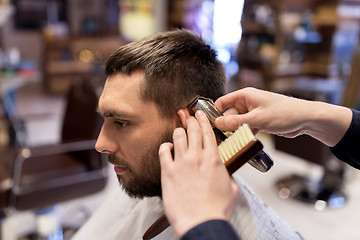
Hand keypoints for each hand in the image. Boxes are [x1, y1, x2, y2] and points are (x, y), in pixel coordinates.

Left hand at [159, 110, 239, 236]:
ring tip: (179, 129)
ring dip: (179, 130)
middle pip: (193, 130)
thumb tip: (225, 173)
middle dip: (191, 120)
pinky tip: (168, 147)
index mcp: (213, 159)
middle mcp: (197, 157)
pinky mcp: (168, 172)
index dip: (203, 120)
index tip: (200, 114)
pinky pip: (163, 150)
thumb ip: (228, 176)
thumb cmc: (216, 210)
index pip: (208, 132)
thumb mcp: (232, 190)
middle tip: (189, 116)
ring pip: (178, 136)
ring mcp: (181, 163)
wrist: (201, 222)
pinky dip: (165, 146)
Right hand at [214, 87, 351, 145]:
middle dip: (226, 126)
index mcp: (245, 95)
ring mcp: (253, 112)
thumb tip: (218, 123)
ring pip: (237, 123)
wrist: (305, 119)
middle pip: (229, 115)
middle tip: (222, 140)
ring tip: (234, 142)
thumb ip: (236, 122)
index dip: (215, 113)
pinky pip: (246, 127)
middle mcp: (247, 102)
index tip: (210, 126)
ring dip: (236, 132)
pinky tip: (245, 141)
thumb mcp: (257, 119)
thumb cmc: (285, 113)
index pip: (222, 102)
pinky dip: (245, 134)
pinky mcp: (259, 121)